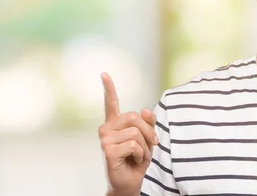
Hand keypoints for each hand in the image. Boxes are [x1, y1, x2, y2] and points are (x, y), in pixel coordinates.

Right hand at [98, 72, 158, 195]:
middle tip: (152, 144)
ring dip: (145, 146)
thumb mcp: (147, 139)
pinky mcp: (108, 150)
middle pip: (134, 116)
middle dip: (149, 131)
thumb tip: (145, 109)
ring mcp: (105, 139)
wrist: (129, 183)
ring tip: (138, 155)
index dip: (108, 88)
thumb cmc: (137, 160)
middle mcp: (106, 128)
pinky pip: (134, 145)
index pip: (111, 103)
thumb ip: (148, 123)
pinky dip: (141, 154)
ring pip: (136, 132)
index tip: (104, 74)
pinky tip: (133, 160)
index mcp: (115, 124)